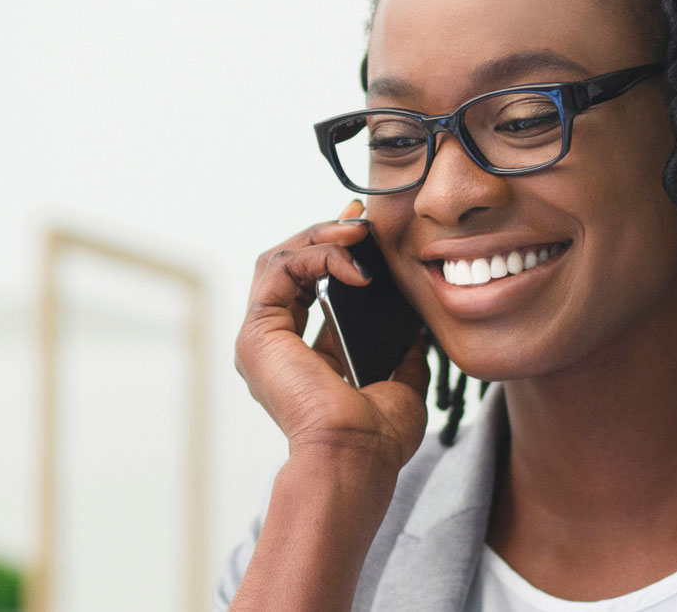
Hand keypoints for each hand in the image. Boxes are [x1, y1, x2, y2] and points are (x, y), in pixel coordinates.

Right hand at [234, 200, 430, 472]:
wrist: (356, 457)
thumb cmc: (376, 437)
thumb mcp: (400, 383)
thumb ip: (403, 354)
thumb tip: (419, 328)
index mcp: (300, 357)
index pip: (309, 286)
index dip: (335, 253)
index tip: (367, 233)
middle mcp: (274, 346)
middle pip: (289, 266)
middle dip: (325, 234)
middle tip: (361, 220)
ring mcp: (260, 340)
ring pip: (278, 260)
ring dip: (319, 237)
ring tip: (358, 232)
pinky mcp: (258, 333)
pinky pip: (279, 270)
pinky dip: (316, 255)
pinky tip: (353, 264)